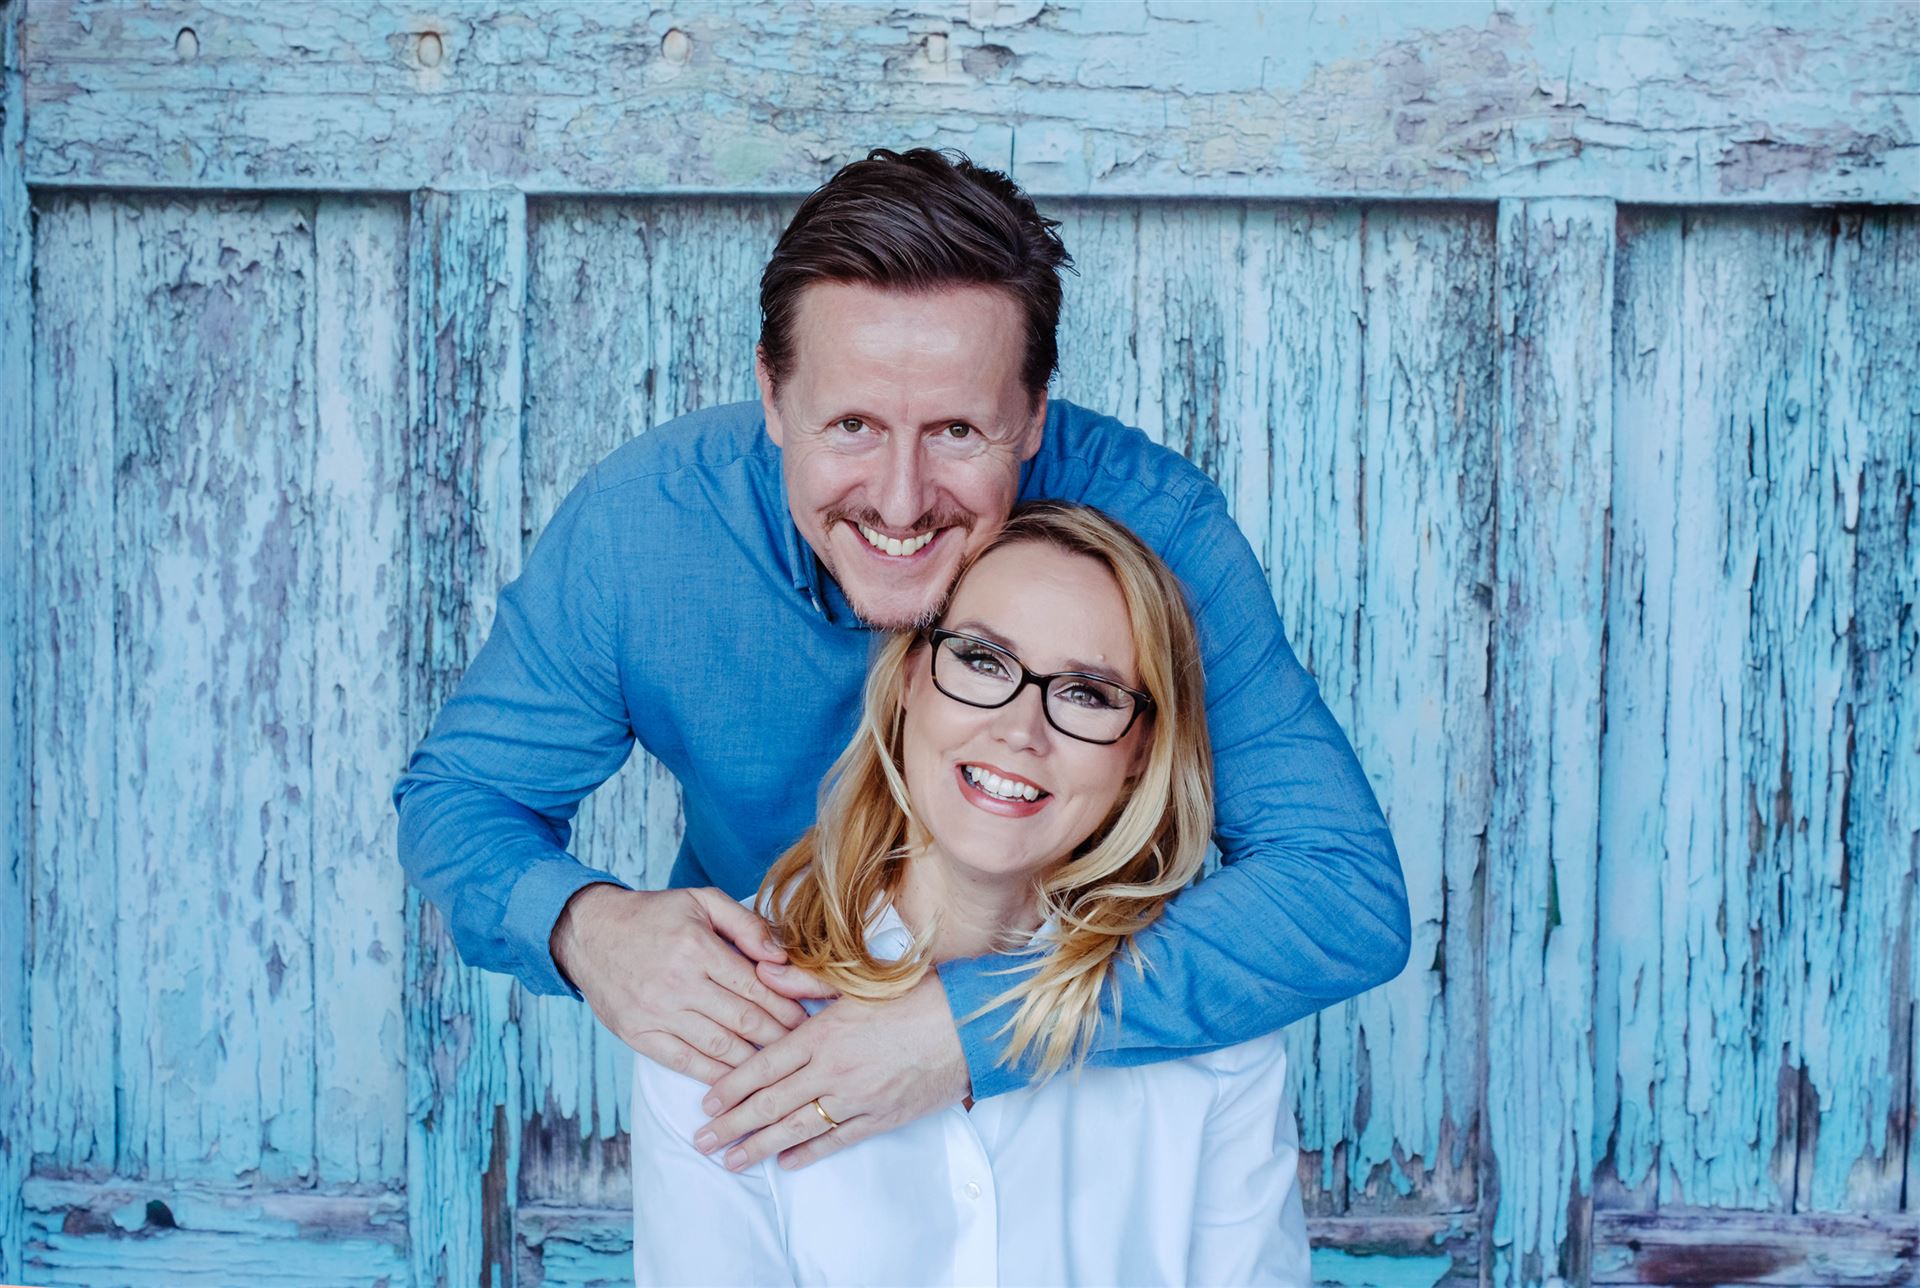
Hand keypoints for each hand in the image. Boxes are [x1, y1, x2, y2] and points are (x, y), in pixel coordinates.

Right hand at [549, 883, 808, 1082]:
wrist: (589, 933)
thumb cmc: (653, 915)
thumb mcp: (701, 901)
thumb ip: (746, 923)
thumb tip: (781, 956)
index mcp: (697, 948)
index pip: (756, 986)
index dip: (787, 1006)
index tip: (808, 1020)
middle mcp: (678, 983)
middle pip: (744, 1020)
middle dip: (779, 1037)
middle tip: (803, 1049)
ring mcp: (656, 1013)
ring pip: (719, 1047)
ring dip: (754, 1062)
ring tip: (778, 1067)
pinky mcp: (638, 1034)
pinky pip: (684, 1062)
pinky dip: (714, 1076)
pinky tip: (736, 1081)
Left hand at [691, 966, 970, 1170]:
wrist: (968, 1025)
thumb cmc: (915, 994)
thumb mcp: (856, 980)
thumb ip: (805, 979)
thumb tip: (762, 969)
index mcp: (824, 1032)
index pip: (765, 1064)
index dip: (733, 1086)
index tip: (707, 1102)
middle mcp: (834, 1069)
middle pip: (772, 1102)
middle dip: (733, 1125)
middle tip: (702, 1141)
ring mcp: (858, 1098)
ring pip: (798, 1128)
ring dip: (760, 1146)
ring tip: (732, 1161)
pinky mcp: (882, 1117)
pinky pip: (838, 1141)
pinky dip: (809, 1154)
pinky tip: (785, 1163)